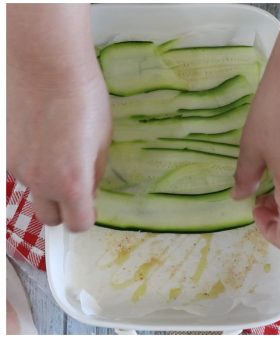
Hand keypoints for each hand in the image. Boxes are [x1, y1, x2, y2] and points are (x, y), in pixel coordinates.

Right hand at [7, 4, 110, 231]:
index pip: (78, 224)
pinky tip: (36, 133)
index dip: (86, 215)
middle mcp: (38, 182)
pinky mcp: (0, 151)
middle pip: (49, 217)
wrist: (43, 64)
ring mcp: (14, 167)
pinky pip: (18, 167)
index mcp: (70, 183)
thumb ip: (94, 173)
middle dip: (62, 206)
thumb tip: (89, 192)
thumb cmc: (84, 98)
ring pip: (32, 188)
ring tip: (54, 144)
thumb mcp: (103, 140)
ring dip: (44, 179)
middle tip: (72, 180)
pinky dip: (28, 159)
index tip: (89, 201)